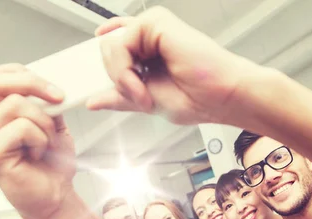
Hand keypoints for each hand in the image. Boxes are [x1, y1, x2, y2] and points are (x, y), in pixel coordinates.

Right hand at [0, 64, 76, 218]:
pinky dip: (40, 138)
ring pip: (15, 105)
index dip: (23, 73)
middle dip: (34, 84)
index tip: (52, 87)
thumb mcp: (54, 124)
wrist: (55, 196)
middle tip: (59, 97)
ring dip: (44, 122)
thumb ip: (46, 104)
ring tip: (47, 143)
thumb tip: (51, 86)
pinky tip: (39, 154)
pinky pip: (21, 128)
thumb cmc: (52, 163)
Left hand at [86, 7, 260, 125]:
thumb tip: (92, 100)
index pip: (113, 50)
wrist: (223, 96)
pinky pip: (119, 44)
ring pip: (109, 48)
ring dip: (122, 79)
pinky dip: (125, 70)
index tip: (88, 86)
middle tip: (141, 98)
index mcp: (149, 52)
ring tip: (145, 95)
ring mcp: (152, 27)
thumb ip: (120, 97)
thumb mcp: (148, 102)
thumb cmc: (198, 98)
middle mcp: (149, 36)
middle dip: (117, 80)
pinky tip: (144, 84)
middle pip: (106, 51)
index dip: (102, 65)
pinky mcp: (155, 22)